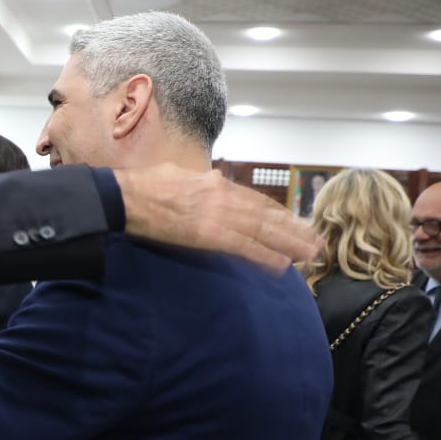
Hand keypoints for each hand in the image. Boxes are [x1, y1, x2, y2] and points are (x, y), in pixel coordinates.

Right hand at [115, 164, 321, 272]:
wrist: (125, 196)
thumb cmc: (143, 185)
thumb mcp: (177, 174)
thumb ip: (197, 180)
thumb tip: (207, 179)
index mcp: (215, 183)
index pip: (255, 200)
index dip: (278, 214)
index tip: (295, 223)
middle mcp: (223, 196)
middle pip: (266, 215)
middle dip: (293, 229)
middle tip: (315, 241)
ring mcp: (217, 215)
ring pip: (263, 231)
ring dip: (289, 243)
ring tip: (309, 254)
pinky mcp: (208, 234)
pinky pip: (244, 247)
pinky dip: (265, 256)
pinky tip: (282, 265)